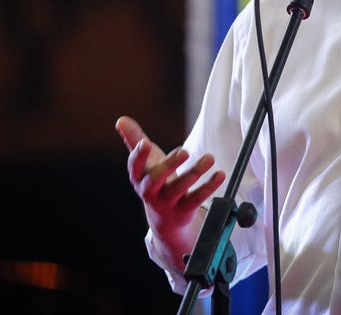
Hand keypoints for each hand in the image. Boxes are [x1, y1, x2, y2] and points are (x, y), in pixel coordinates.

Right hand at [115, 116, 225, 251]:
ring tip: (209, 158)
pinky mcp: (184, 209)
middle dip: (169, 165)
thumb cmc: (155, 181)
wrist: (164, 219)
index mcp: (139, 177)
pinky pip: (197, 198)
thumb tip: (121, 120)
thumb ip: (134, 140)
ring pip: (179, 188)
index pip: (135, 167)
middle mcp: (150, 191)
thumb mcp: (145, 162)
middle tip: (185, 151)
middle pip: (156, 179)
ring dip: (195, 172)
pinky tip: (220, 174)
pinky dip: (209, 186)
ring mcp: (167, 202)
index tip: (145, 143)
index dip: (139, 156)